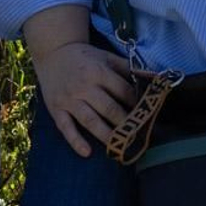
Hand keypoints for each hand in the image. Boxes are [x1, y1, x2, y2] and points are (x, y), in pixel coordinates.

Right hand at [30, 40, 136, 157]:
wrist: (54, 53)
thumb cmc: (85, 57)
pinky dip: (75, 140)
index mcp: (99, 72)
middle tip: (137, 136)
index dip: (136, 103)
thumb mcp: (106, 57)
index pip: (123, 91)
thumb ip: (127, 67)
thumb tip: (151, 78)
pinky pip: (65, 127)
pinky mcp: (56, 109)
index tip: (145, 114)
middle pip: (109, 108)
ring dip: (106, 135)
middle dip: (125, 122)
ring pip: (90, 120)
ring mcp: (69, 99)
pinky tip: (87, 153)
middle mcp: (84, 86)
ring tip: (119, 147)